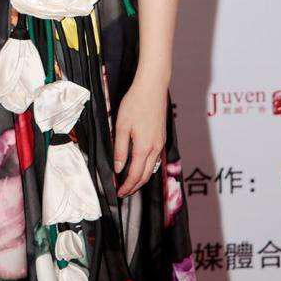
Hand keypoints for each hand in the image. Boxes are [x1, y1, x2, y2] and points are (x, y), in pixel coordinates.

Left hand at [113, 75, 167, 196]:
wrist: (152, 88)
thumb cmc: (135, 103)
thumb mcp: (121, 126)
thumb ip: (120, 149)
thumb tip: (119, 168)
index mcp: (143, 147)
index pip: (135, 175)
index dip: (127, 187)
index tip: (119, 193)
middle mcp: (155, 148)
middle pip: (145, 176)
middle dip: (135, 187)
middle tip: (124, 192)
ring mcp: (160, 143)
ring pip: (151, 168)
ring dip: (141, 178)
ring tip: (131, 182)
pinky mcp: (161, 137)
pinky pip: (155, 159)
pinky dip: (147, 167)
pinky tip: (141, 165)